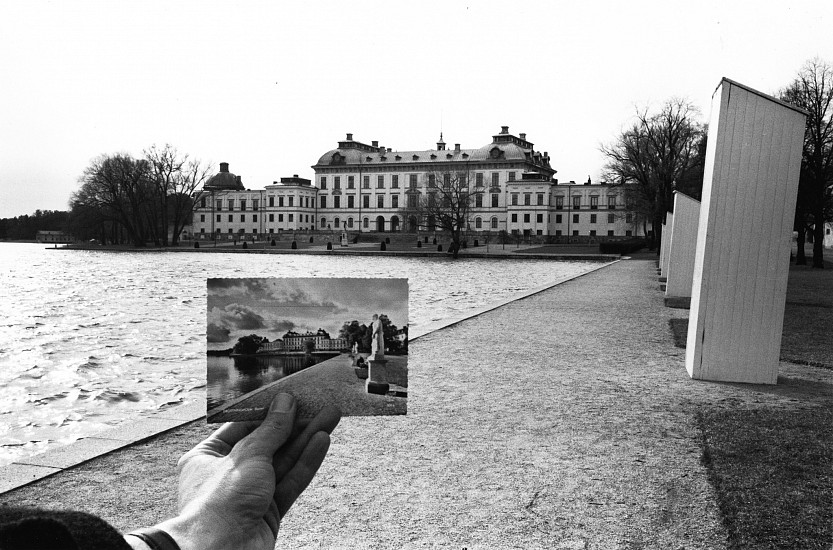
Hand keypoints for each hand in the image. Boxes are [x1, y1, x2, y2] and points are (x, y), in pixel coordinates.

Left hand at [156, 394, 340, 549]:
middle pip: (268, 442)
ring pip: (285, 460)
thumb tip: (286, 403)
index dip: (267, 410)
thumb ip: (271, 429)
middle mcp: (229, 474)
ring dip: (307, 438)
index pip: (242, 426)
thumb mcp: (247, 456)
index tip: (289, 395)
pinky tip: (322, 440)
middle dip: (295, 423)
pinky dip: (307, 461)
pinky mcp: (270, 511)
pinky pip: (291, 480)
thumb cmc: (218, 504)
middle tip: (318, 403)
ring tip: (331, 416)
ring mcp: (251, 493)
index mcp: (208, 457)